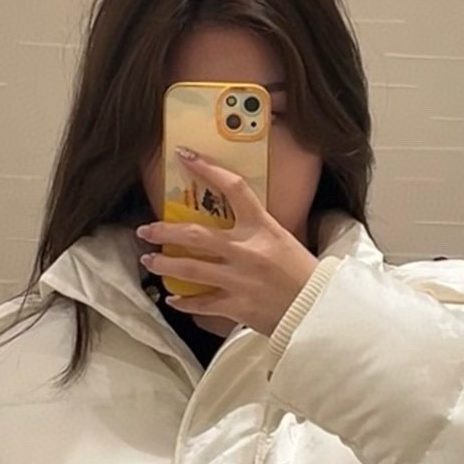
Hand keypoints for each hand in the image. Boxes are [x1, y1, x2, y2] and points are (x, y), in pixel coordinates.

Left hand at [135, 148, 318, 338]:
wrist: (317, 308)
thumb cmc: (303, 273)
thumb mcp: (283, 240)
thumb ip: (256, 231)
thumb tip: (231, 224)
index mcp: (262, 227)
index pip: (233, 188)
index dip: (207, 168)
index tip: (185, 155)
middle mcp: (246, 249)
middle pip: (195, 234)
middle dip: (165, 230)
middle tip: (146, 229)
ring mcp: (238, 278)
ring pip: (190, 268)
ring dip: (165, 263)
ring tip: (149, 259)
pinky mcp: (235, 304)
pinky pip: (201, 302)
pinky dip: (184, 301)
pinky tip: (172, 297)